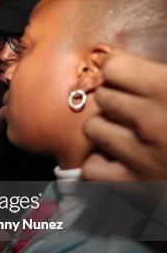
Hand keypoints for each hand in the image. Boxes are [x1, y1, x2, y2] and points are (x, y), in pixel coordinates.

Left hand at [83, 50, 166, 180]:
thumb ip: (164, 76)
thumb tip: (135, 66)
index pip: (114, 66)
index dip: (119, 67)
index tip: (124, 72)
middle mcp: (151, 120)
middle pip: (103, 96)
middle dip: (116, 97)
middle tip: (135, 104)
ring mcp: (140, 155)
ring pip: (93, 128)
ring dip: (106, 127)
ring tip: (127, 131)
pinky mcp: (135, 186)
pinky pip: (93, 167)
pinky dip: (101, 163)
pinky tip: (120, 159)